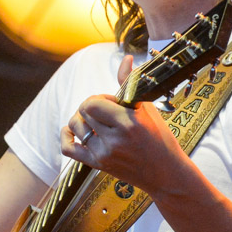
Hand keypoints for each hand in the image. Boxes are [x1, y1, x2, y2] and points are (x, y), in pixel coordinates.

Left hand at [60, 54, 187, 192]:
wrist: (165, 172)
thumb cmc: (159, 137)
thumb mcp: (147, 108)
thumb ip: (130, 83)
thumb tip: (126, 58)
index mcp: (128, 123)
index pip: (93, 102)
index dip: (100, 98)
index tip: (113, 103)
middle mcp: (114, 140)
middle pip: (82, 112)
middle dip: (92, 107)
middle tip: (107, 113)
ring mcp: (104, 155)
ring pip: (74, 126)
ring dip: (81, 120)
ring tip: (96, 122)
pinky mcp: (98, 165)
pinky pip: (68, 149)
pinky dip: (66, 137)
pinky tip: (73, 131)